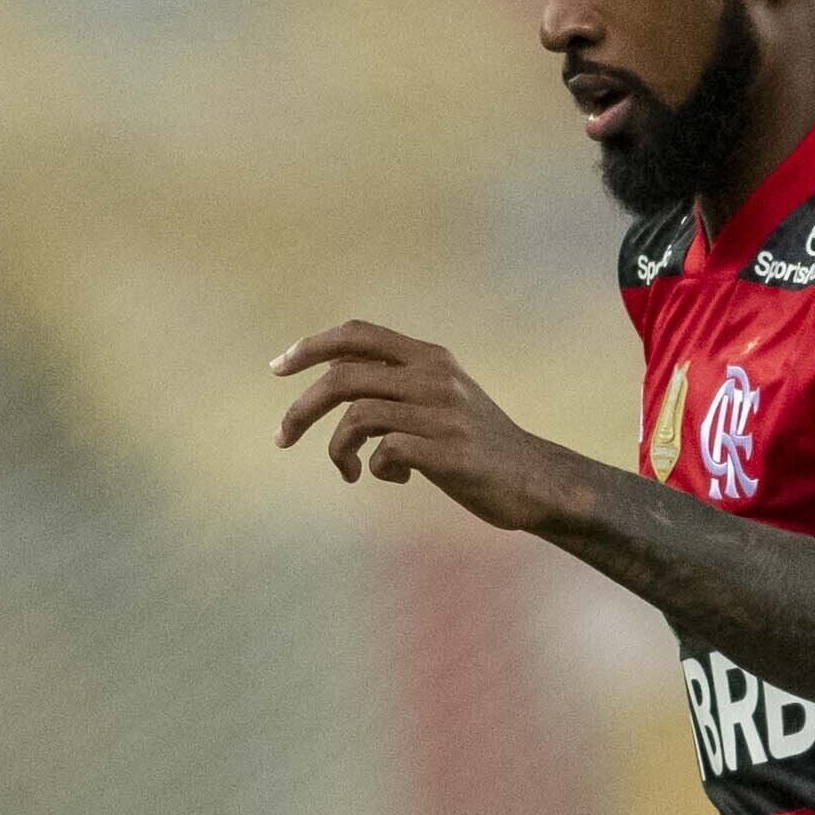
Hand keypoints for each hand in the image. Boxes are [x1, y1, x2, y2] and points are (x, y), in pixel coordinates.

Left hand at [271, 320, 543, 524]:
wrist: (536, 480)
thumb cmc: (477, 443)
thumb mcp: (439, 397)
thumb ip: (393, 381)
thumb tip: (331, 372)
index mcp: (430, 357)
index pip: (357, 333)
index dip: (310, 346)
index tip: (278, 368)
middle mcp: (434, 377)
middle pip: (343, 378)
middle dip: (301, 409)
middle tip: (282, 438)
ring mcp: (443, 414)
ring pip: (357, 418)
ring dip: (336, 449)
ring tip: (347, 470)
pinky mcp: (449, 452)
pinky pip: (385, 452)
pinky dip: (374, 468)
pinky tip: (395, 478)